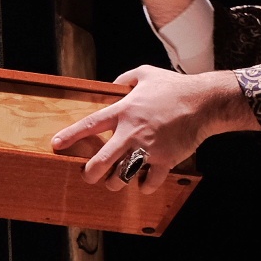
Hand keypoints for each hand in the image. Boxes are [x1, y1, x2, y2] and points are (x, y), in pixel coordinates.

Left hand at [50, 66, 260, 194]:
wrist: (204, 102)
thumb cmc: (175, 87)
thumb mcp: (146, 73)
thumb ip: (125, 78)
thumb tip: (113, 85)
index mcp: (124, 111)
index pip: (90, 125)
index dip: (70, 136)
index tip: (56, 145)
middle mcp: (132, 132)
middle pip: (101, 161)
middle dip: (90, 173)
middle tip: (88, 176)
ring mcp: (148, 149)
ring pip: (122, 176)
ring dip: (115, 183)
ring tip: (114, 182)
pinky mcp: (165, 160)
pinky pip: (150, 182)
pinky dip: (144, 186)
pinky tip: (143, 183)